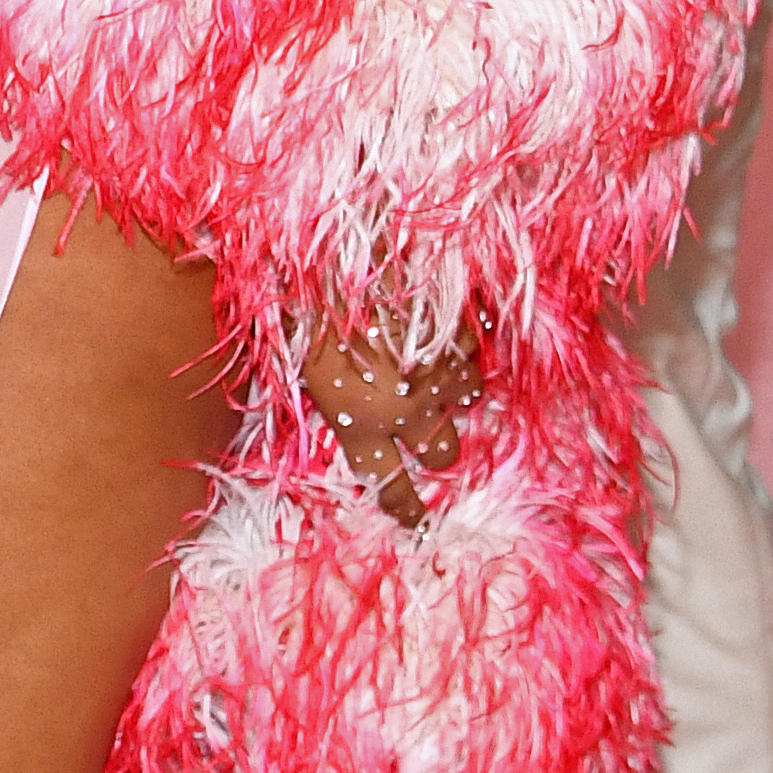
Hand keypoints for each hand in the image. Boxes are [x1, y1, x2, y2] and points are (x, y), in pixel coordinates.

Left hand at [299, 316, 478, 527]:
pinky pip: (475, 354)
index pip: (387, 484)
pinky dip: (466, 350)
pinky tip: (452, 337)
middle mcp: (407, 408)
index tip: (419, 522)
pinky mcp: (460, 332)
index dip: (406, 508)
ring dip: (456, 396)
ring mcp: (440, 371)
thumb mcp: (296, 359)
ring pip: (468, 403)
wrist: (338, 250)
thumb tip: (335, 407)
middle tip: (429, 435)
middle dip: (436, 448)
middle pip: (440, 452)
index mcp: (358, 423)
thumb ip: (326, 393)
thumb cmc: (303, 303)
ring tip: (441, 380)